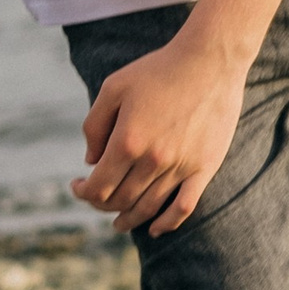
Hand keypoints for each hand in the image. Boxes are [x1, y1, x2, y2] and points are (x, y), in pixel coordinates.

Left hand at [72, 27, 250, 235]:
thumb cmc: (158, 70)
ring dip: (128, 219)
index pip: (98, 186)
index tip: (78, 186)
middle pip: (120, 200)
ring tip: (118, 223)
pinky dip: (167, 224)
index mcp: (127, 141)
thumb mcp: (114, 87)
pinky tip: (154, 230)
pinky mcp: (204, 168)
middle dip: (102, 204)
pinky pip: (184, 207)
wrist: (210, 60)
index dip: (83, 193)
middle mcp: (152, 160)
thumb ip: (95, 125)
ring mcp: (180, 167)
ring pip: (148, 208)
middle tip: (97, 199)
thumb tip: (91, 161)